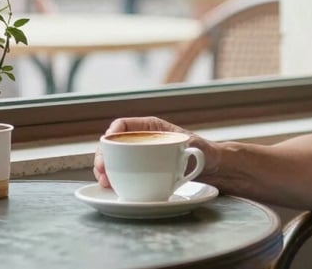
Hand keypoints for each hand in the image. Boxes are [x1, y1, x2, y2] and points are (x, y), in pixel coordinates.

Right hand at [92, 116, 217, 187]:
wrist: (209, 167)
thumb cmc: (204, 152)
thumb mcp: (197, 148)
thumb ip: (192, 148)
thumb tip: (188, 150)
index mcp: (151, 128)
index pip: (124, 124)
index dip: (113, 132)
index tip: (108, 143)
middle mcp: (140, 139)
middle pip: (112, 144)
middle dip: (102, 156)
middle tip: (102, 170)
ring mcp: (136, 156)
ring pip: (111, 159)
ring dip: (103, 169)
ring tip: (104, 182)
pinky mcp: (136, 171)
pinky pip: (117, 172)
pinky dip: (110, 179)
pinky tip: (109, 187)